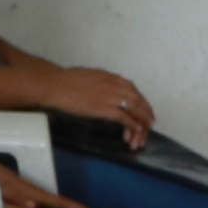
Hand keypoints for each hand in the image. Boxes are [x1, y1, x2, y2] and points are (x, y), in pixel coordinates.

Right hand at [28, 61, 155, 137]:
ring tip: (145, 130)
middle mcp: (116, 86)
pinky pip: (125, 118)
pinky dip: (132, 125)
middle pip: (138, 99)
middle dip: (146, 111)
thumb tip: (103, 90)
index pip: (132, 89)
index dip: (141, 99)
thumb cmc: (67, 81)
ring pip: (135, 109)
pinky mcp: (107, 109)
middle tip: (150, 121)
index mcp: (112, 77)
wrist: (57, 85)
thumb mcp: (90, 77)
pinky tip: (134, 131)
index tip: (144, 107)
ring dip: (141, 120)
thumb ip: (101, 83)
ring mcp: (112, 97)